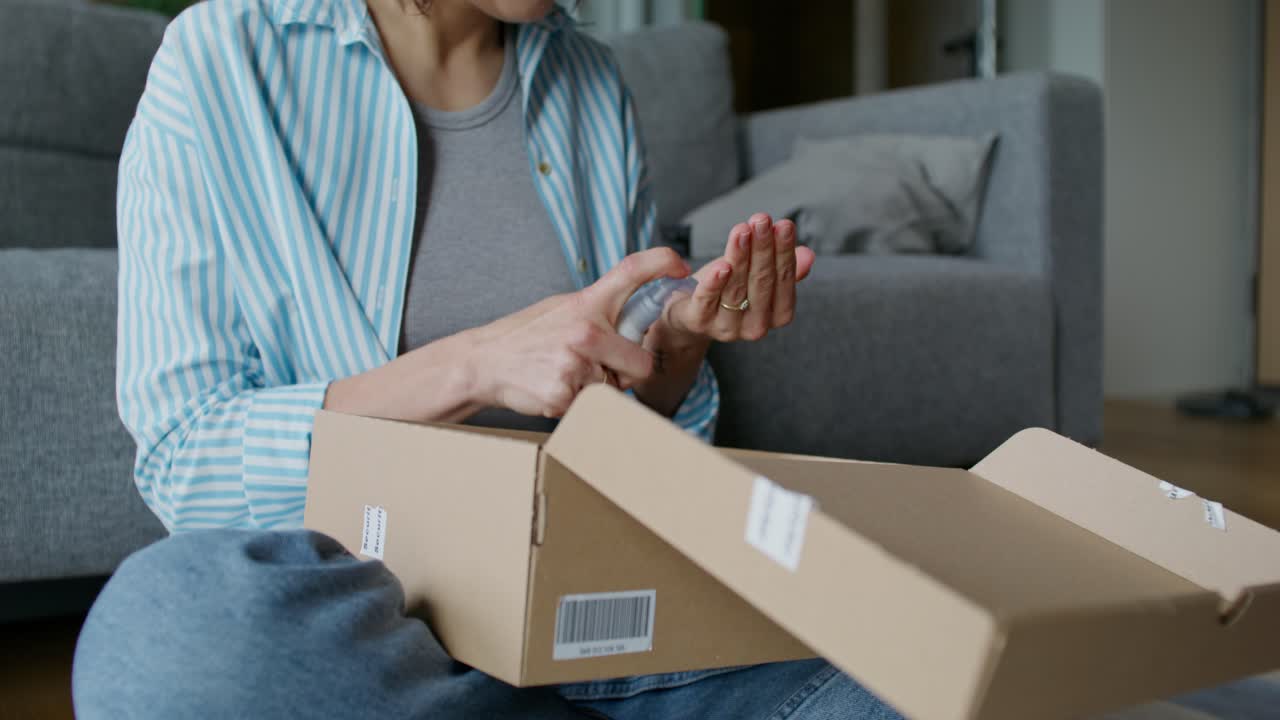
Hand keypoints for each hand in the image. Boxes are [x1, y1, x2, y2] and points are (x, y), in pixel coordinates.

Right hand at [468, 248, 689, 417]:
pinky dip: (579, 405)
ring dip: (598, 389)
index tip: (682, 267)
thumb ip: (599, 312)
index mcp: (587, 303)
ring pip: (616, 390)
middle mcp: (585, 330)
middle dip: (627, 372)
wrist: (483, 362)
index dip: (663, 263)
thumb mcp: (561, 309)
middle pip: (642, 364)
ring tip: (565, 374)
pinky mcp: (564, 395)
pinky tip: (555, 388)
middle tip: (598, 367)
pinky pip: (593, 408)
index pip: (631, 271)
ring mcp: (575, 364)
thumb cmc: (527, 336)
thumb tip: (638, 314)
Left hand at [662, 213, 814, 342]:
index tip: (784, 225)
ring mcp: (727, 327)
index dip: (784, 251)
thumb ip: (784, 268)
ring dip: (739, 255)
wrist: (689, 312)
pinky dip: (714, 282)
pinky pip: (708, 300)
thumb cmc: (729, 288)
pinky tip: (721, 265)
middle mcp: (756, 325)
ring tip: (742, 229)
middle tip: (761, 219)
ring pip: (736, 287)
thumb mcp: (758, 275)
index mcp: (777, 314)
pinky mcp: (700, 321)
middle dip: (763, 248)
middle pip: (762, 282)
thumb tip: (809, 254)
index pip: (785, 280)